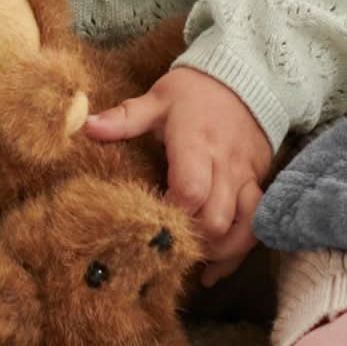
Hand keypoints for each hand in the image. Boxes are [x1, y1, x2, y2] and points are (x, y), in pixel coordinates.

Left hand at [84, 66, 274, 286]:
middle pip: (215, 219)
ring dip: (218, 251)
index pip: (190, 190)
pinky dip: (239, 250)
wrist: (245, 76)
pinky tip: (216, 269)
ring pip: (242, 228)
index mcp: (196, 143)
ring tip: (192, 260)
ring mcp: (247, 176)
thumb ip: (125, 118)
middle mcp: (225, 164)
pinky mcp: (260, 183)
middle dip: (192, 240)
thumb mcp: (158, 98)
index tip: (149, 221)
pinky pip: (257, 224)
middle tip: (167, 246)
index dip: (170, 213)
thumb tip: (86, 126)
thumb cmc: (194, 91)